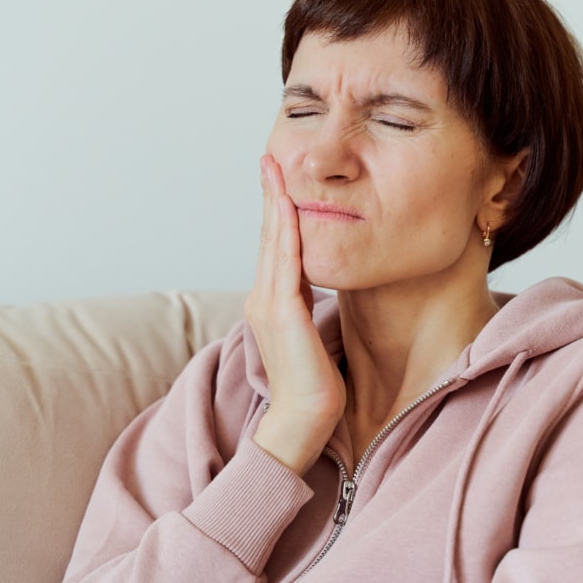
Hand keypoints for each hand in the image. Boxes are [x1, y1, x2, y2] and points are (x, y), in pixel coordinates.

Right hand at [245, 155, 345, 475]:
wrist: (303, 422)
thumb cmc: (315, 385)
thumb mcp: (312, 334)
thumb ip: (309, 306)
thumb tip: (321, 284)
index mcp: (271, 303)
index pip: (273, 247)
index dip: (275, 212)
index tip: (278, 181)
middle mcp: (262, 299)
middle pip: (267, 237)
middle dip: (270, 196)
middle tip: (270, 160)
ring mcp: (268, 305)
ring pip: (272, 243)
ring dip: (274, 203)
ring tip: (274, 169)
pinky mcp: (282, 314)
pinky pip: (285, 262)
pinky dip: (286, 231)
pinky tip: (289, 205)